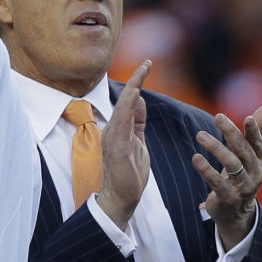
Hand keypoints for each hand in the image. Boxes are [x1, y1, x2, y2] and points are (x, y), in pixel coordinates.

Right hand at [96, 60, 151, 229]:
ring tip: (142, 72)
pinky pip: (123, 125)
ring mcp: (114, 139)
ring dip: (132, 90)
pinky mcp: (119, 149)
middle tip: (147, 62)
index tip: (147, 65)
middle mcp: (113, 130)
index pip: (128, 101)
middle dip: (136, 79)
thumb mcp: (137, 141)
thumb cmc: (128, 173)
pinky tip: (135, 97)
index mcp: (119, 128)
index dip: (137, 83)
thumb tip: (139, 99)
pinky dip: (127, 109)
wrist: (121, 198)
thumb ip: (137, 121)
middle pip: (125, 100)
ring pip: (123, 108)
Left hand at [192, 103, 261, 249]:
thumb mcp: (251, 153)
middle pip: (244, 151)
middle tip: (218, 116)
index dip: (254, 131)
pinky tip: (196, 157)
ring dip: (216, 148)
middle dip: (231, 133)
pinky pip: (217, 183)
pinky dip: (206, 170)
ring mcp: (243, 187)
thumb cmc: (243, 174)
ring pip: (231, 165)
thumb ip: (257, 130)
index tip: (247, 117)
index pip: (257, 143)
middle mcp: (255, 173)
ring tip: (200, 134)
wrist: (236, 212)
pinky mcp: (228, 198)